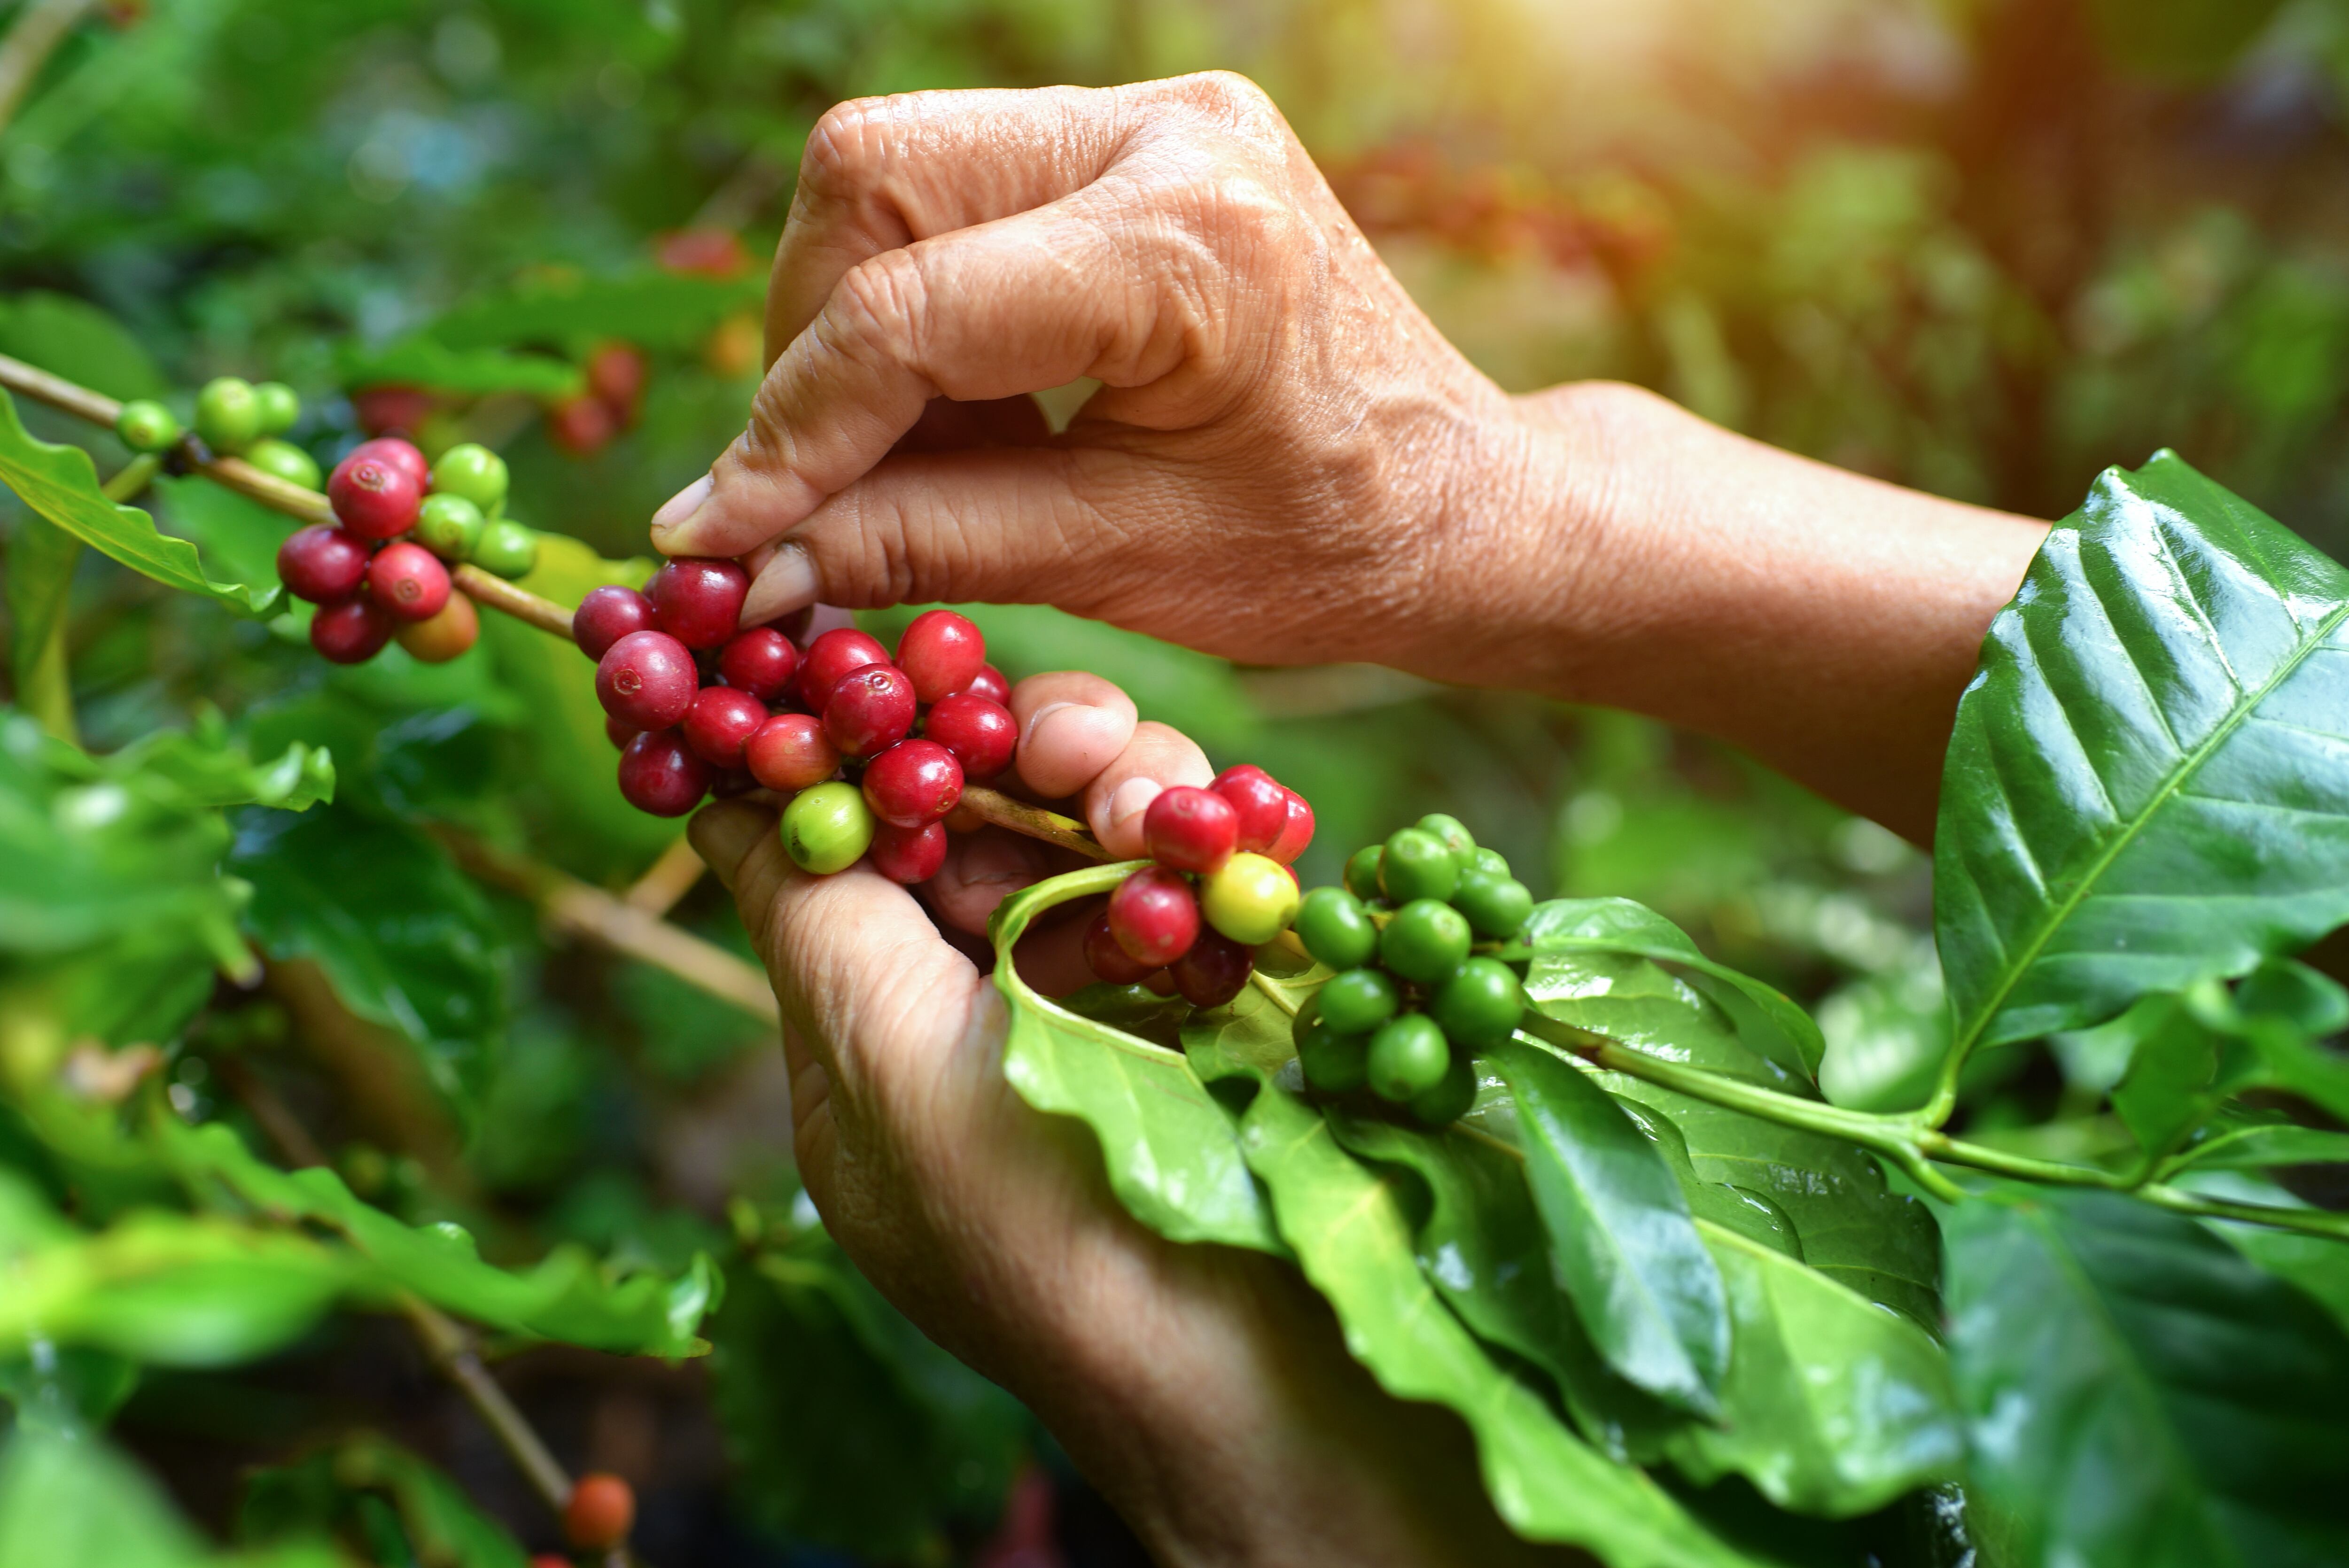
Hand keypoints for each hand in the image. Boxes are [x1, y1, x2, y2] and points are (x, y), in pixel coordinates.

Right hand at [648, 72, 1558, 683]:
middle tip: (827, 487)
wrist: (1461, 504)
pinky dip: (924, 309)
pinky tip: (979, 417)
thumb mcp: (1117, 565)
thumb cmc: (1327, 551)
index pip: (911, 311)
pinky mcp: (1136, 135)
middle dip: (812, 346)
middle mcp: (1170, 132)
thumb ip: (919, 545)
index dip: (791, 432)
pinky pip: (957, 188)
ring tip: (929, 464)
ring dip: (863, 327)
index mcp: (1192, 242)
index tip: (718, 539)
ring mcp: (1155, 114)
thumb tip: (741, 558)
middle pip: (870, 178)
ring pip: (893, 169)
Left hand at [688, 669, 1570, 1566]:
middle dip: (1016, 755)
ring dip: (1121, 784)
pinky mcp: (1221, 996)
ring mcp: (1114, 1002)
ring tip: (1152, 796)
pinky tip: (1224, 830)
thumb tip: (722, 796)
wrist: (1252, 1361)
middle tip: (1065, 736)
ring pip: (1094, 826)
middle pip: (981, 820)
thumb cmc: (1041, 1230)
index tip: (863, 649)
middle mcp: (991, 1012)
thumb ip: (815, 918)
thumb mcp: (883, 1071)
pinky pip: (1196, 874)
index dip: (859, 748)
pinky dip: (1207, 837)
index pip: (853, 854)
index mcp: (881, 1046)